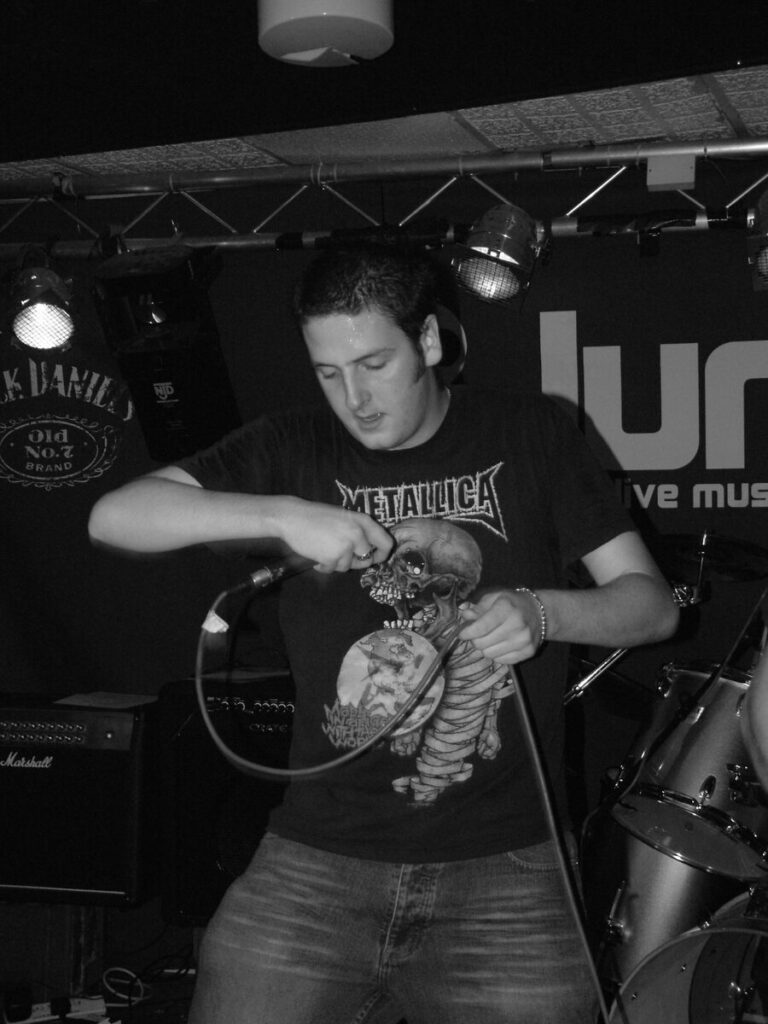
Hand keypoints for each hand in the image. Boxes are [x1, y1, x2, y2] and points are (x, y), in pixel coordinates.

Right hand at [278, 499, 392, 573]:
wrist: (292, 517)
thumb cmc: (316, 517)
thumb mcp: (344, 518)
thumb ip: (358, 532)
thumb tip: (369, 552)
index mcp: (364, 521)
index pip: (387, 543)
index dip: (382, 554)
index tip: (374, 558)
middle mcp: (358, 533)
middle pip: (368, 560)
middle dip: (356, 562)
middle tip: (342, 557)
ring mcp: (346, 546)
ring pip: (348, 566)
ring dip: (337, 563)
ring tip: (324, 551)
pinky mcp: (333, 557)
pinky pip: (333, 569)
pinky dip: (325, 567)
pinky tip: (317, 557)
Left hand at [458, 588, 541, 663]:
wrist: (539, 612)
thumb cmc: (511, 604)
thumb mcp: (493, 598)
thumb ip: (477, 608)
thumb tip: (465, 616)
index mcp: (506, 608)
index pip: (481, 627)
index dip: (467, 633)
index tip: (462, 634)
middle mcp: (517, 624)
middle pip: (482, 643)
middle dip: (475, 640)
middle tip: (478, 635)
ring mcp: (524, 640)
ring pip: (490, 654)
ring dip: (486, 648)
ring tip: (491, 639)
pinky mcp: (529, 651)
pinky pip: (502, 661)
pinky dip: (497, 654)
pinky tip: (501, 644)